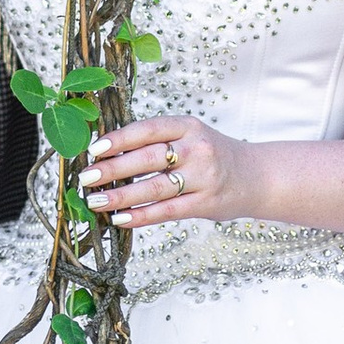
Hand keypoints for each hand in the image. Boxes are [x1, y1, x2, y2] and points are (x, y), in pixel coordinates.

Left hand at [78, 117, 242, 230]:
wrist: (257, 176)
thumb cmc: (213, 155)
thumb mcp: (191, 136)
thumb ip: (158, 141)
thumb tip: (108, 154)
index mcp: (188, 126)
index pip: (148, 129)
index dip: (119, 139)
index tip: (94, 150)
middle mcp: (197, 149)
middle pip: (148, 158)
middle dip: (113, 169)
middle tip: (86, 178)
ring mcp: (204, 177)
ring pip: (155, 188)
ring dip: (121, 196)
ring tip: (96, 201)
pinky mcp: (206, 203)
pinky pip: (168, 211)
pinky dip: (142, 216)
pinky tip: (121, 218)